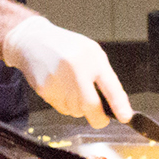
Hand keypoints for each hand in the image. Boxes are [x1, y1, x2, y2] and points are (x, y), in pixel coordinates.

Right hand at [2, 15, 131, 126]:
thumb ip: (103, 76)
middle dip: (99, 118)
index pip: (110, 86)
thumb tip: (115, 104)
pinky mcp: (45, 89)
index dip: (119, 105)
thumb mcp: (91, 53)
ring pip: (76, 111)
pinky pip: (61, 109)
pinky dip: (65, 104)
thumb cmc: (66, 46)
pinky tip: (60, 88)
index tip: (126, 117)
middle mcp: (76, 69)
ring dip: (79, 108)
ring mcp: (58, 81)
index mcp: (92, 58)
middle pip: (91, 106)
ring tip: (72, 89)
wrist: (33, 41)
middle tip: (101, 117)